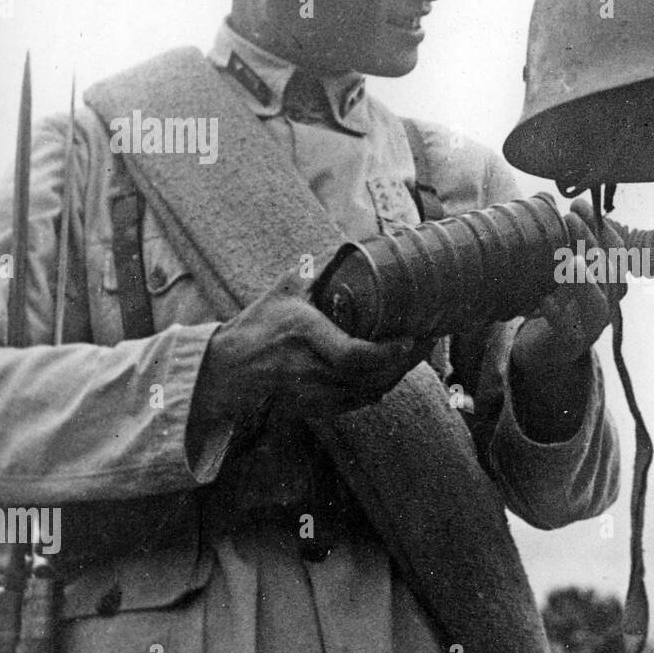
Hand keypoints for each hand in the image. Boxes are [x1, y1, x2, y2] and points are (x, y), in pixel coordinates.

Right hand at [189, 261, 431, 430]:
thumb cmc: (258, 326)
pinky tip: (394, 369)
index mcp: (304, 336)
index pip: (355, 355)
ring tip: (418, 351)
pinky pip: (360, 402)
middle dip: (407, 361)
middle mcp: (310, 369)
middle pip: (372, 377)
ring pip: (370, 392)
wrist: (225, 372)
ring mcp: (314, 393)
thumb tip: (352, 244)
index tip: (412, 337)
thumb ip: (317, 268)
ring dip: (399, 375)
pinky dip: (381, 387)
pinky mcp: (317, 408)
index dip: (389, 353)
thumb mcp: (284, 289)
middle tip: (428, 340)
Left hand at [508, 200, 625, 440]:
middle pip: (610, 271)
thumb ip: (565, 242)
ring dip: (585, 279)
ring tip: (570, 260)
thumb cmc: (554, 302)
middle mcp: (607, 303)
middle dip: (592, 242)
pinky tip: (543, 299)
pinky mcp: (569, 343)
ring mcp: (591, 326)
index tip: (580, 205)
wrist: (542, 350)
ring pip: (598, 302)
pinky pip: (567, 329)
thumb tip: (554, 200)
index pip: (616, 251)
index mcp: (608, 283)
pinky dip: (556, 313)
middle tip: (570, 219)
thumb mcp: (560, 270)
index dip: (602, 227)